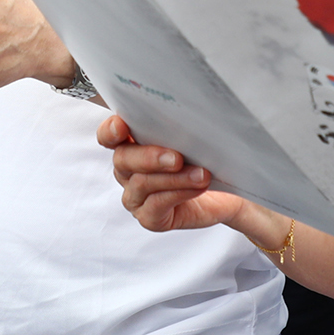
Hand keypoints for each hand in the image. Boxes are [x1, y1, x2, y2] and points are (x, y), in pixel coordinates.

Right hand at [100, 114, 249, 231]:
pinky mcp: (149, 218)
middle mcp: (127, 171)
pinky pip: (157, 205)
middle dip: (150, 157)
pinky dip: (179, 193)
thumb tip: (183, 117)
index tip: (122, 126)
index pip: (108, 136)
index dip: (110, 130)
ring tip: (200, 174)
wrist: (225, 196)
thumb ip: (176, 129)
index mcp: (130, 145)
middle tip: (177, 157)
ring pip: (142, 183)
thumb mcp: (191, 141)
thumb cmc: (204, 163)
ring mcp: (135, 196)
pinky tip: (196, 187)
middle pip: (123, 159)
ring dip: (174, 177)